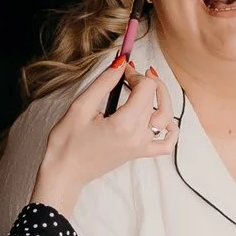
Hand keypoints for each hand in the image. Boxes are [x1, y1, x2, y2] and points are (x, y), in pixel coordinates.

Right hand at [32, 64, 168, 219]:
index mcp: (124, 124)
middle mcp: (138, 136)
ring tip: (146, 87)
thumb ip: (104, 83)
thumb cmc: (67, 142)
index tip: (122, 70)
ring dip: (160, 98)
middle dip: (143, 81)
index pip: (146, 88)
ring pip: (165, 117)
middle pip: (154, 99)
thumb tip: (121, 63)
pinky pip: (166, 144)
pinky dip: (171, 130)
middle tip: (126, 74)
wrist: (64, 172)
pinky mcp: (139, 154)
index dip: (135, 74)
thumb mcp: (80, 106)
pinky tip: (163, 119)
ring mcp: (141, 147)